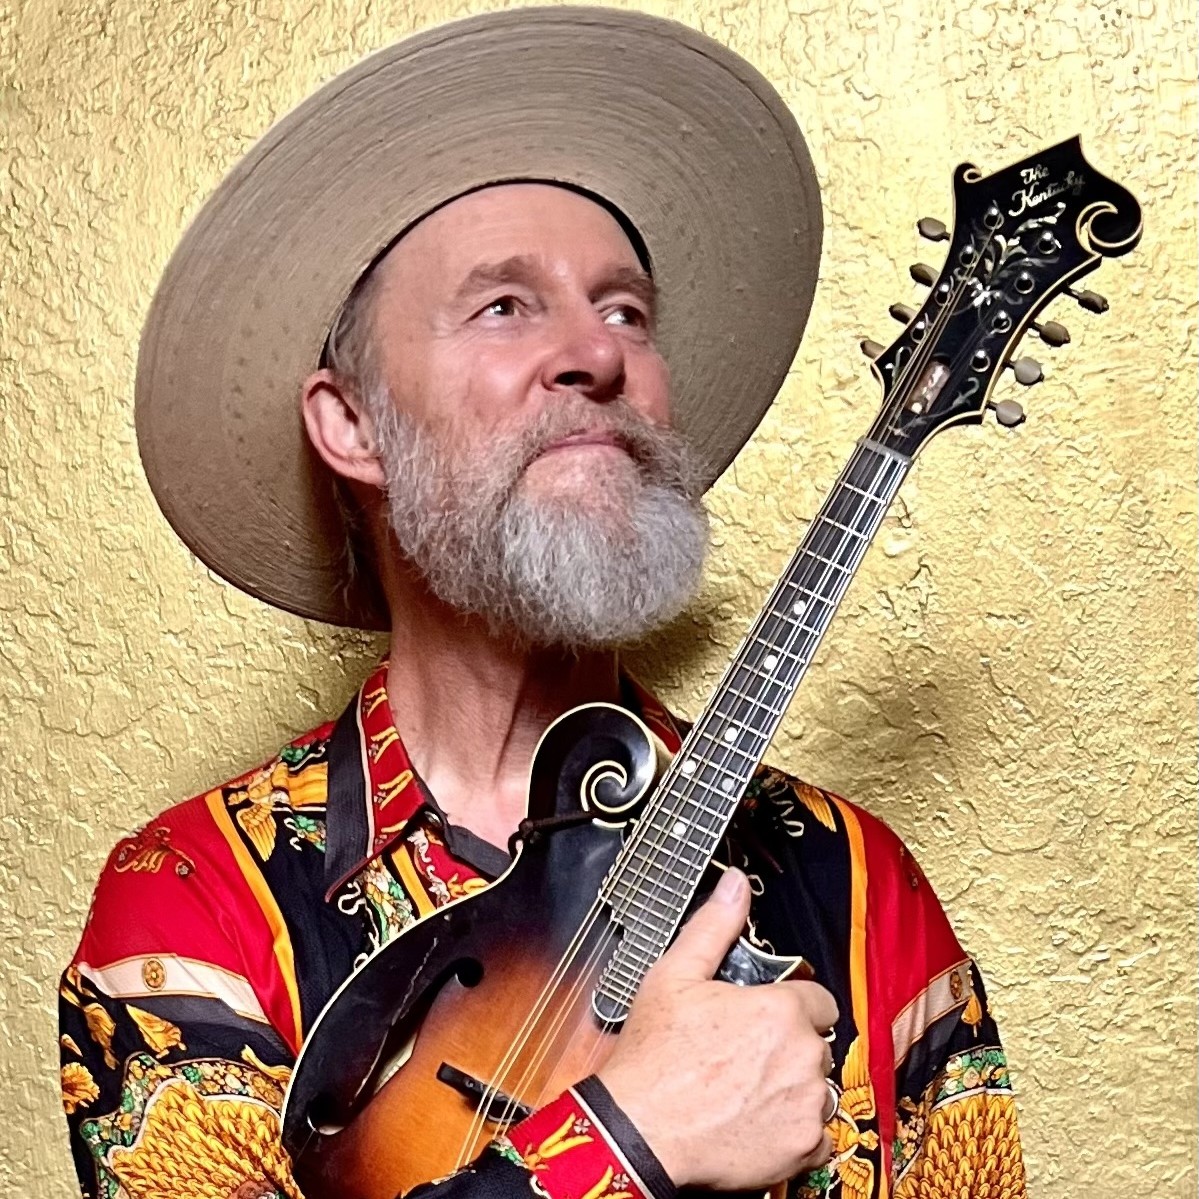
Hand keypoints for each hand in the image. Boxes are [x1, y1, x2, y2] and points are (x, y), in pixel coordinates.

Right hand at [596, 868, 837, 1189]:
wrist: (640, 1131)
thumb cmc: (655, 1058)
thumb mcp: (675, 975)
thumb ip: (715, 926)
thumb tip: (734, 885)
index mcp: (779, 1010)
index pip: (817, 1001)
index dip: (790, 1007)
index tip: (765, 1020)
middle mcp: (803, 1056)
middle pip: (816, 1044)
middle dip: (788, 1048)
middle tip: (746, 1057)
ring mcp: (806, 1105)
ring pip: (817, 1089)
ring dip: (794, 1089)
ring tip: (748, 1091)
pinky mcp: (802, 1148)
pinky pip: (816, 1135)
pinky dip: (794, 1132)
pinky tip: (758, 1123)